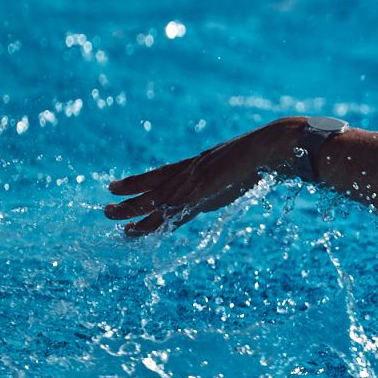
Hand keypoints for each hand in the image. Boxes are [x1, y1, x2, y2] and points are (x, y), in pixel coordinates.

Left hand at [104, 121, 295, 237]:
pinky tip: (141, 229)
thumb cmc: (264, 153)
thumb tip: (241, 174)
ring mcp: (195, 182)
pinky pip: (173, 211)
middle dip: (129, 199)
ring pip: (156, 200)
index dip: (138, 182)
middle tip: (105, 210)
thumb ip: (233, 173)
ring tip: (111, 219)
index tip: (115, 187)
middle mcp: (191, 172)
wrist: (272, 147)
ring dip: (133, 212)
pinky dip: (157, 221)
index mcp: (199, 163)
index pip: (161, 174)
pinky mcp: (202, 192)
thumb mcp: (243, 164)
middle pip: (152, 188)